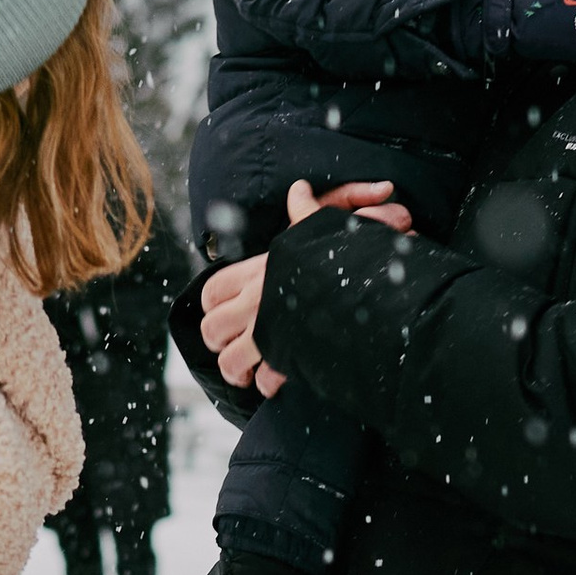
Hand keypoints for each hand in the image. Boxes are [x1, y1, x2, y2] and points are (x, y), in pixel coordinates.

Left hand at [200, 178, 412, 393]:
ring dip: (237, 369)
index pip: (212, 291)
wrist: (363, 287)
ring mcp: (266, 334)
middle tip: (234, 347)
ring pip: (229, 361)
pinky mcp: (285, 358)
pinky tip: (277, 382)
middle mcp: (254, 304)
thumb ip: (304, 212)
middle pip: (211, 330)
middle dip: (219, 342)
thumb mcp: (320, 228)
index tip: (224, 313)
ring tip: (249, 372)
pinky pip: (263, 381)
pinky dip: (267, 385)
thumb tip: (299, 188)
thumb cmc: (343, 256)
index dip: (213, 306)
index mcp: (256, 273)